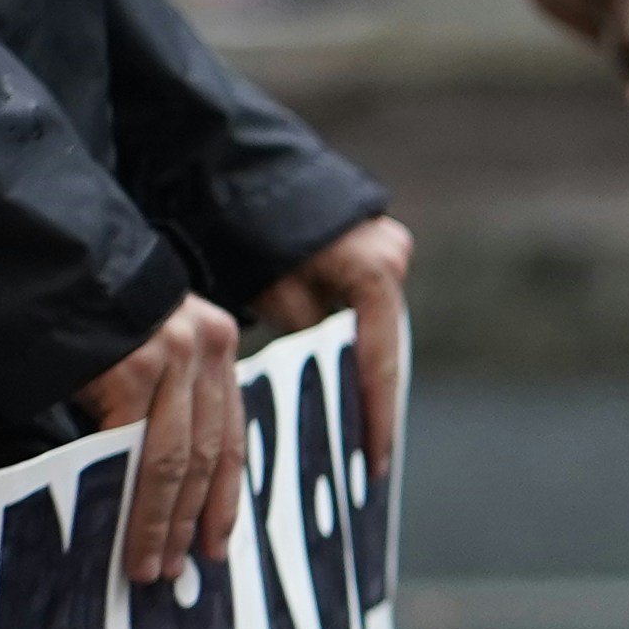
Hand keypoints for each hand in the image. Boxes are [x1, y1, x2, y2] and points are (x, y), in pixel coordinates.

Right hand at [69, 295, 251, 584]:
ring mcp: (172, 356)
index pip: (228, 436)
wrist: (31, 261)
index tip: (217, 544)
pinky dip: (126, 491)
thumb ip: (163, 403)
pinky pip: (132, 446)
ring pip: (174, 459)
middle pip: (206, 454)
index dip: (224, 497)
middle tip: (174, 567)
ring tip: (148, 563)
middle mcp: (204, 348)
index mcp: (215, 345)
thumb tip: (166, 486)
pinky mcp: (132, 367)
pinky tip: (117, 525)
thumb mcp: (141, 351)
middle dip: (190, 518)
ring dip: (160, 519)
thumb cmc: (78, 315)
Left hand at [241, 214, 412, 482]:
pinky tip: (341, 385)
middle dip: (371, 400)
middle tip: (365, 457)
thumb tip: (321, 381)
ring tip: (352, 432)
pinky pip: (367, 313)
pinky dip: (352, 346)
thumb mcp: (271, 291)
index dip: (377, 416)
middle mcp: (393, 258)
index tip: (376, 463)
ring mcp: (390, 250)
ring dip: (360, 375)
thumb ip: (306, 331)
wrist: (235, 164)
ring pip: (376, 332)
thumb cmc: (245, 224)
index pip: (379, 359)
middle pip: (385, 347)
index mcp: (373, 270)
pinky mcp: (377, 250)